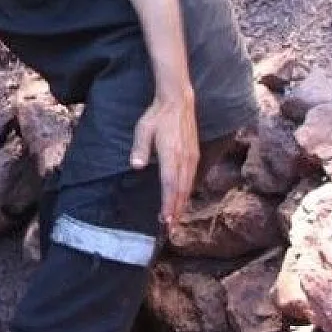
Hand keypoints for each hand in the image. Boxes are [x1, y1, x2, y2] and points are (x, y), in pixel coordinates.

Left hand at [128, 93, 199, 229]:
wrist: (178, 102)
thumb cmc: (158, 116)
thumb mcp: (143, 129)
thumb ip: (140, 148)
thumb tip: (136, 166)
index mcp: (171, 154)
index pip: (169, 184)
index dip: (168, 204)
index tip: (165, 219)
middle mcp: (184, 159)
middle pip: (180, 190)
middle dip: (176, 210)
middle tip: (170, 228)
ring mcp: (192, 158)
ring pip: (188, 186)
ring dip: (182, 204)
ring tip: (176, 220)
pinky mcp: (195, 156)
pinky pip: (192, 179)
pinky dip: (187, 193)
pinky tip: (182, 200)